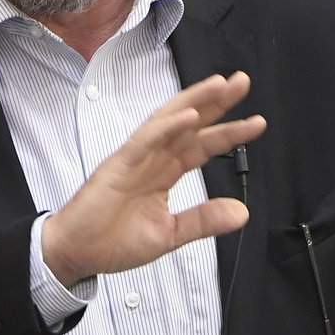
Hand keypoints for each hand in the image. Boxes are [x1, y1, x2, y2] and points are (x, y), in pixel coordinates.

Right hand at [40, 72, 265, 285]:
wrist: (76, 253)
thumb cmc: (114, 241)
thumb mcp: (169, 234)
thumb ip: (203, 220)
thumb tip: (242, 212)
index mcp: (164, 173)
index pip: (202, 145)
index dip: (229, 133)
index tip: (257, 122)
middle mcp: (152, 159)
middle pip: (189, 123)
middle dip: (216, 103)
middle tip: (242, 81)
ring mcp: (135, 159)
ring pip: (168, 122)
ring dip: (194, 102)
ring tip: (219, 85)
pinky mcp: (118, 166)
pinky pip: (144, 141)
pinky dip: (166, 127)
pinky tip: (187, 116)